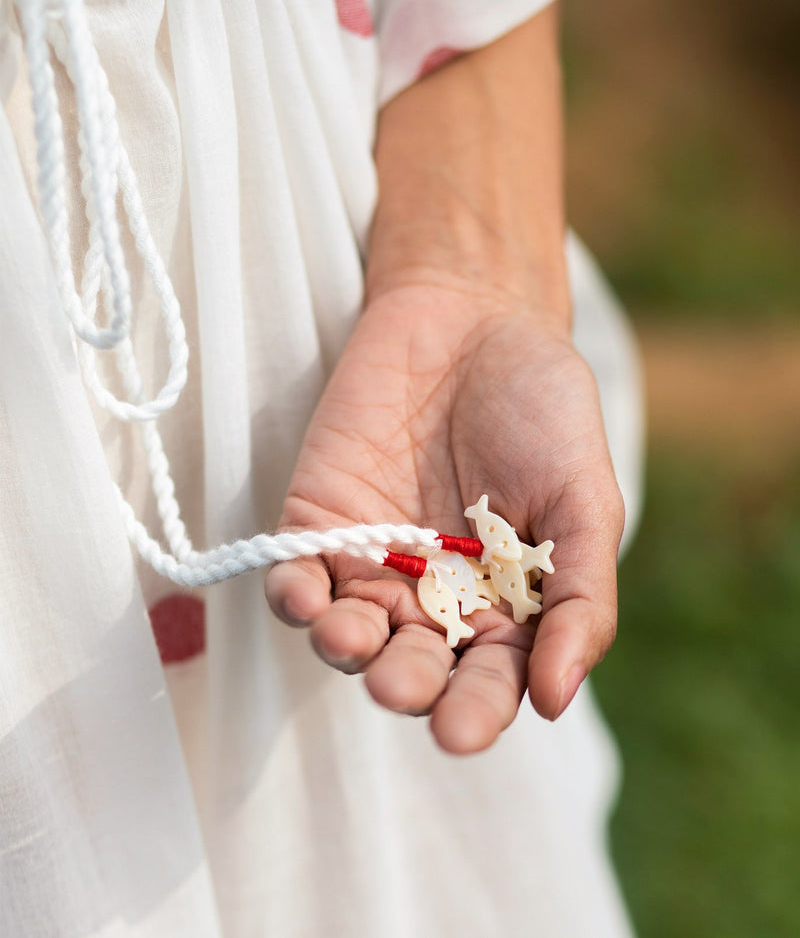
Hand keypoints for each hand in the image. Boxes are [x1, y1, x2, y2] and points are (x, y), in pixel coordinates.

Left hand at [264, 278, 624, 753]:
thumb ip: (577, 598)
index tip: (461, 730)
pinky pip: (297, 575)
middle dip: (404, 684)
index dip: (475, 711)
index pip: (486, 682)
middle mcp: (433, 599)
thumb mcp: (583, 501)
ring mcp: (371, 562)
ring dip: (344, 648)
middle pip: (412, 666)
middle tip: (400, 684)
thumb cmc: (543, 411)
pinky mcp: (319, 522)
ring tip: (353, 639)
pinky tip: (305, 596)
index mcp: (503, 609)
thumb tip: (555, 700)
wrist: (474, 319)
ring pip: (348, 632)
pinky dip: (294, 594)